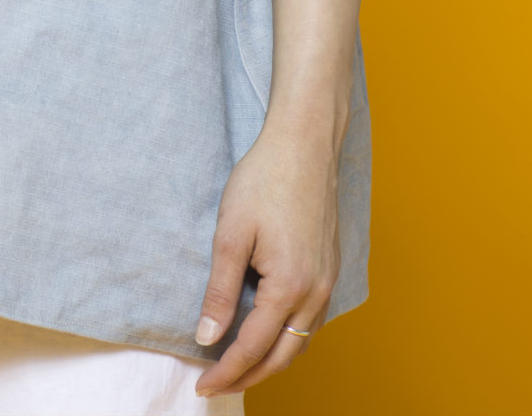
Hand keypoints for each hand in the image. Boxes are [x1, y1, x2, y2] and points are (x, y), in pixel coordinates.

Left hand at [192, 111, 342, 395]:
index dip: (225, 371)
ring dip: (270, 360)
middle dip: (248, 376)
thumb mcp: (230, 235)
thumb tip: (207, 337)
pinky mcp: (330, 269)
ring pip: (300, 341)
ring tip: (237, 366)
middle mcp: (316, 292)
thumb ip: (220, 292)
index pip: (253, 347)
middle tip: (216, 385)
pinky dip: (287, 338)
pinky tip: (267, 333)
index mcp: (290, 286)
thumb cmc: (264, 181)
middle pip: (282, 355)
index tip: (201, 386)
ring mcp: (328, 282)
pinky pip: (310, 321)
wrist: (305, 145)